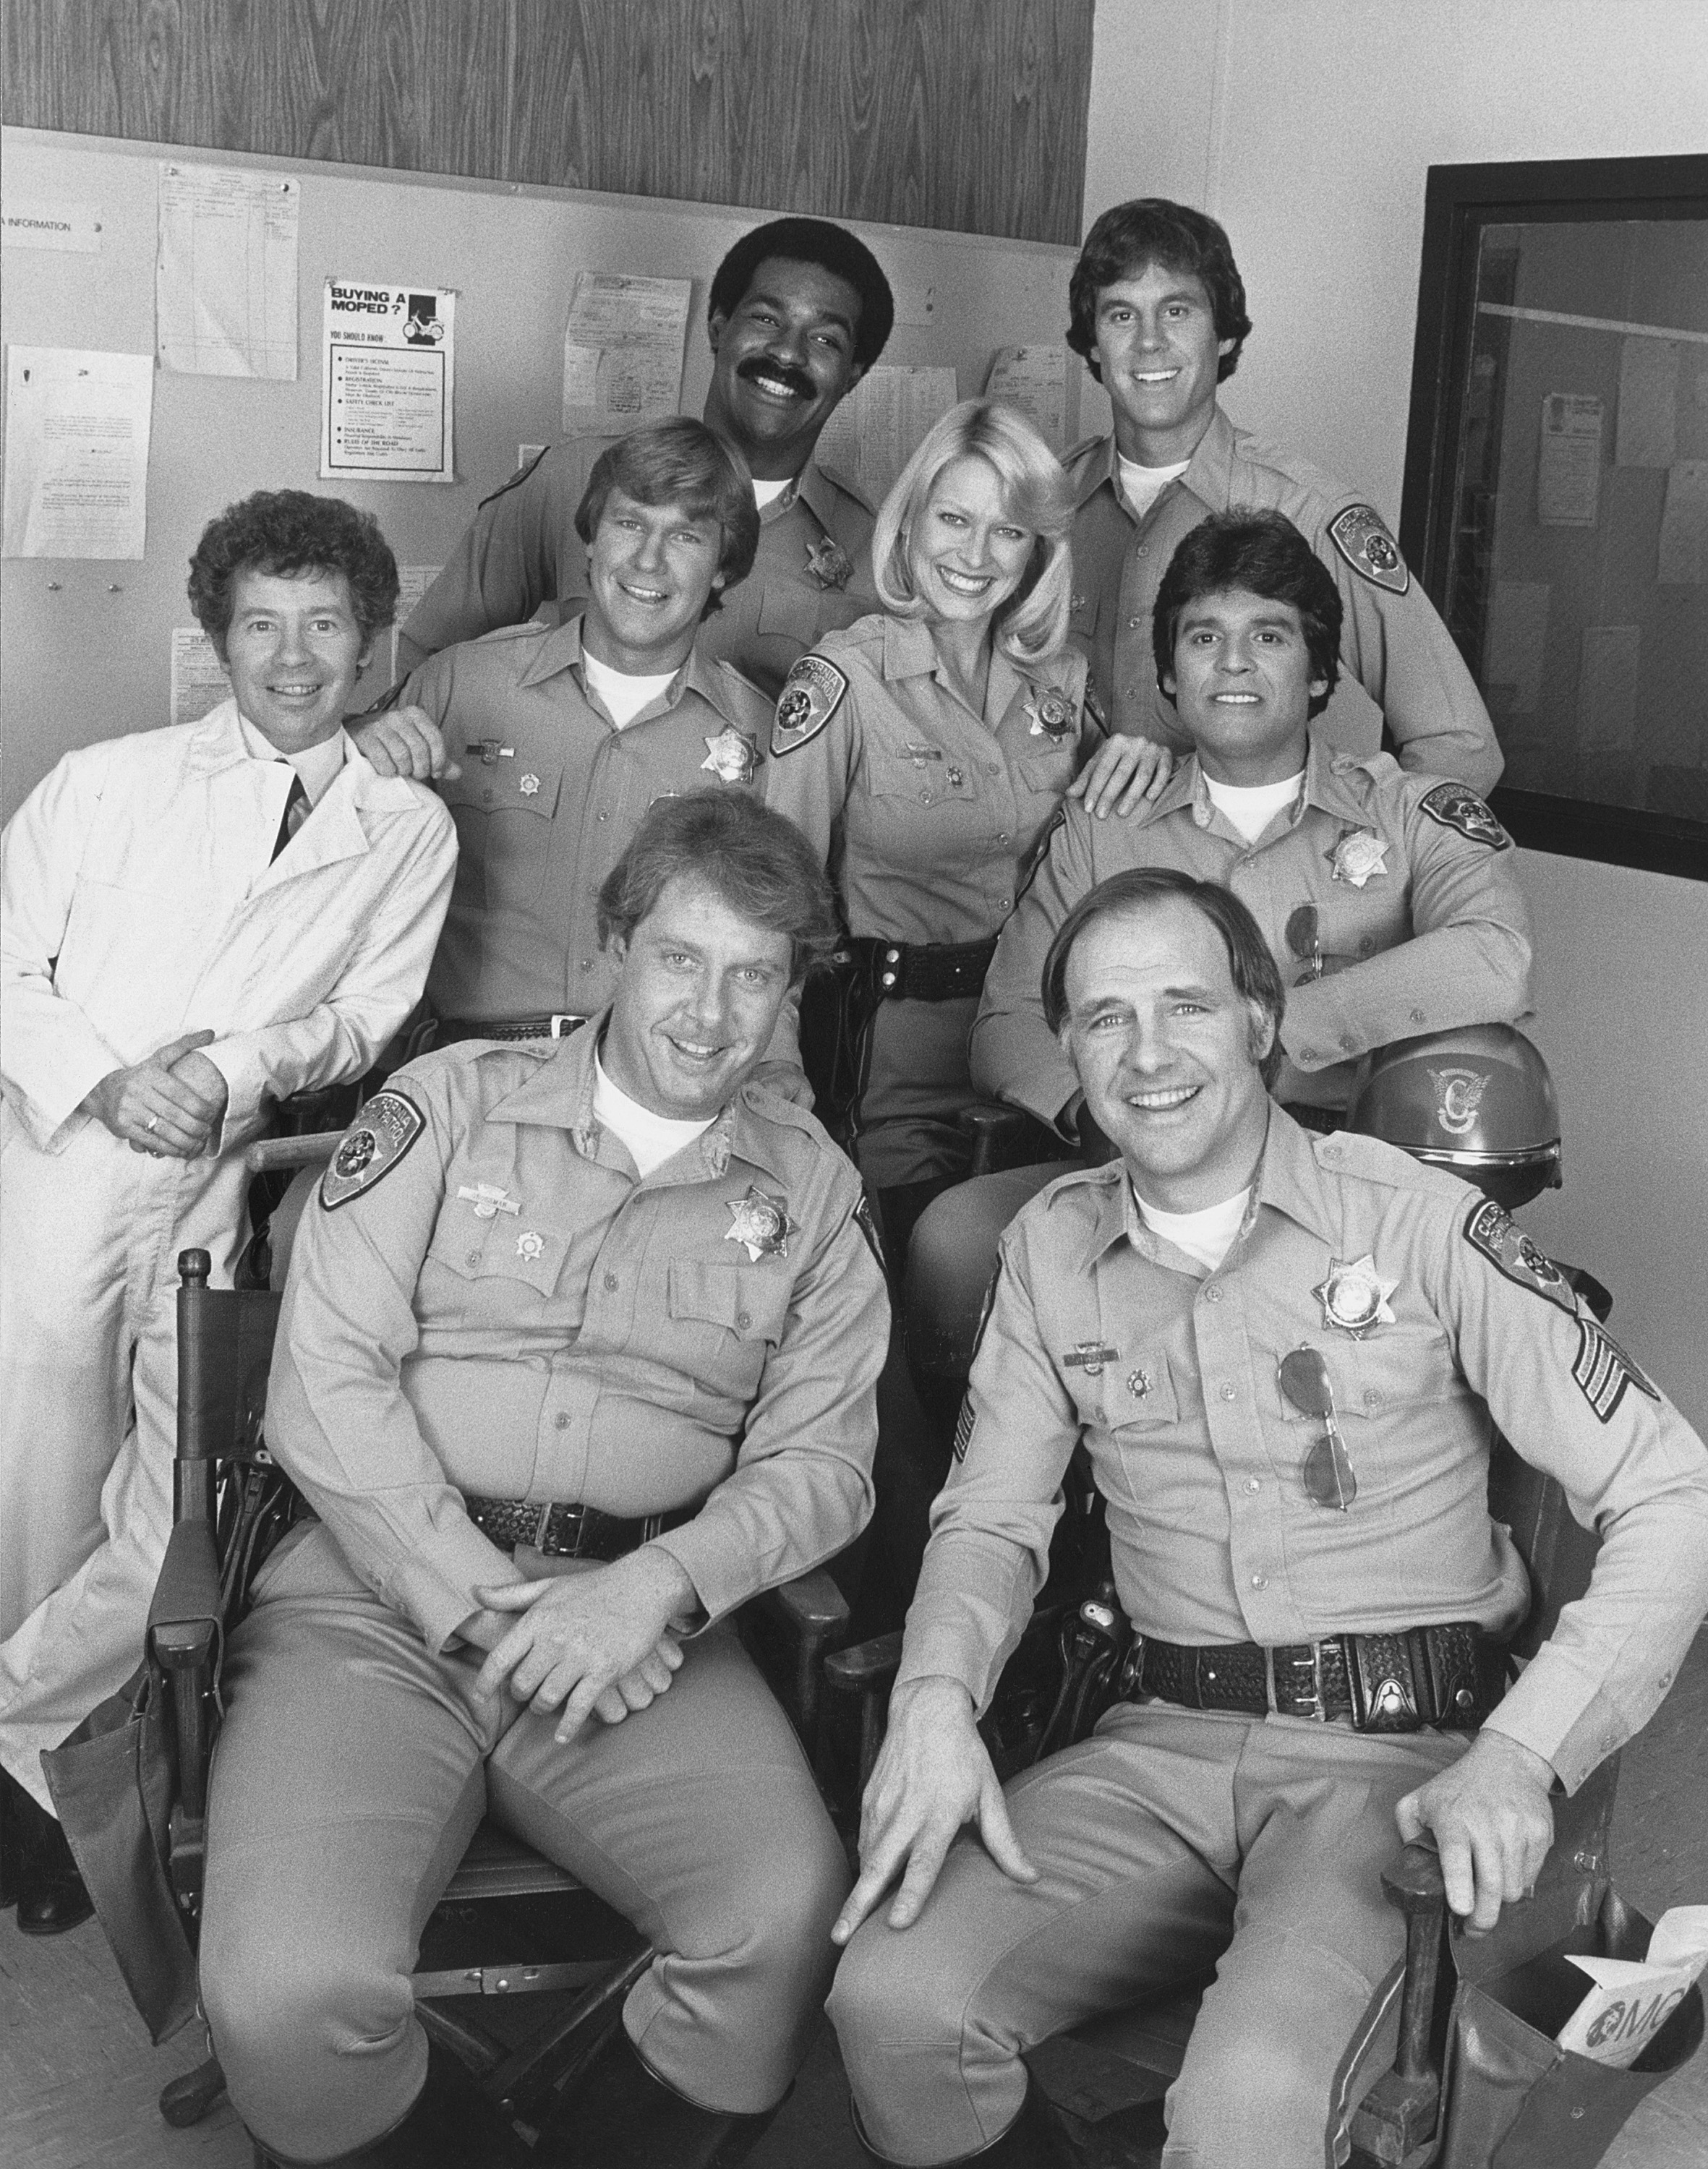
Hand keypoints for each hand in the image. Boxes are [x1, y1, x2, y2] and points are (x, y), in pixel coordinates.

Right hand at [84, 1029, 224, 1155]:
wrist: (102, 1091)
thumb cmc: (139, 1076)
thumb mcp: (159, 1058)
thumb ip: (184, 1046)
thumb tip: (211, 1032)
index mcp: (151, 1074)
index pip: (183, 1095)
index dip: (202, 1109)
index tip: (212, 1116)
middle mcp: (138, 1091)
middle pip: (177, 1116)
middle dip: (198, 1128)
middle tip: (207, 1133)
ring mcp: (129, 1110)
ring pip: (166, 1131)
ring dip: (187, 1142)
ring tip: (198, 1144)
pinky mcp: (123, 1127)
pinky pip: (152, 1142)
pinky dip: (171, 1149)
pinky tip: (182, 1150)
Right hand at [351, 704, 459, 780]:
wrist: (358, 734)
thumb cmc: (392, 742)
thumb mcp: (417, 746)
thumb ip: (437, 759)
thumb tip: (458, 773)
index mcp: (415, 714)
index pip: (435, 738)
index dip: (438, 760)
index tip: (434, 772)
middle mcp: (398, 716)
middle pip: (419, 750)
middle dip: (420, 769)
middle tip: (414, 774)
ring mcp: (380, 724)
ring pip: (402, 756)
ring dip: (403, 771)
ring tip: (399, 770)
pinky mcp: (365, 736)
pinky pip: (383, 761)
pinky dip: (388, 771)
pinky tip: (386, 770)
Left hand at [457, 1606, 682, 1724]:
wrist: (642, 1585)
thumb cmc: (593, 1586)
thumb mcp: (549, 1586)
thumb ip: (510, 1594)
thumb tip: (474, 1592)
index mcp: (538, 1619)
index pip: (500, 1659)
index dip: (485, 1684)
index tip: (480, 1698)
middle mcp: (555, 1639)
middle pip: (522, 1684)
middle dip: (521, 1694)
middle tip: (527, 1693)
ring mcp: (581, 1656)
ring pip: (546, 1698)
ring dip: (541, 1708)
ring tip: (544, 1705)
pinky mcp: (605, 1670)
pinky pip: (579, 1708)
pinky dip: (567, 1726)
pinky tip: (562, 1736)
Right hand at [830, 1676, 1035, 1944]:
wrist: (926, 1711)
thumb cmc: (963, 1755)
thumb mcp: (990, 1793)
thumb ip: (1005, 1841)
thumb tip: (1031, 1878)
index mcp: (939, 1811)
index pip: (924, 1861)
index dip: (912, 1893)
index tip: (898, 1923)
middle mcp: (906, 1811)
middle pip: (879, 1866)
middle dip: (859, 1904)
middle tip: (841, 1938)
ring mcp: (882, 1805)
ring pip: (866, 1856)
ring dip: (854, 1892)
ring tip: (843, 1928)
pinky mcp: (869, 1800)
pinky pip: (864, 1841)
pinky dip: (863, 1866)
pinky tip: (863, 1887)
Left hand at [1068, 734, 1173, 817]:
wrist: (1147, 748)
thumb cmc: (1119, 759)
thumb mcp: (1101, 765)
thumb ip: (1086, 780)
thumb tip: (1069, 794)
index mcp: (1115, 742)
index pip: (1102, 768)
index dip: (1094, 789)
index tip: (1088, 808)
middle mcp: (1134, 742)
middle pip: (1120, 773)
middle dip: (1109, 796)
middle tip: (1101, 815)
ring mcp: (1151, 748)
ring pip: (1142, 775)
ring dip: (1131, 796)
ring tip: (1122, 813)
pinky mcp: (1166, 755)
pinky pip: (1163, 772)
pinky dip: (1157, 785)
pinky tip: (1150, 799)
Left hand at [1394, 1729, 1555, 1935]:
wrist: (1507, 1761)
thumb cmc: (1459, 1786)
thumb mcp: (1420, 1800)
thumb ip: (1408, 1832)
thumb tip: (1410, 1868)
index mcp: (1452, 1816)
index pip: (1457, 1855)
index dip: (1460, 1886)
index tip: (1461, 1909)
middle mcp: (1487, 1823)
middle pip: (1492, 1885)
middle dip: (1484, 1918)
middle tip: (1474, 1929)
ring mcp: (1517, 1829)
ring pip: (1514, 1889)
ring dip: (1500, 1902)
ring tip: (1488, 1896)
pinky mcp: (1540, 1834)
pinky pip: (1532, 1877)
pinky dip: (1519, 1883)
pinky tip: (1506, 1872)